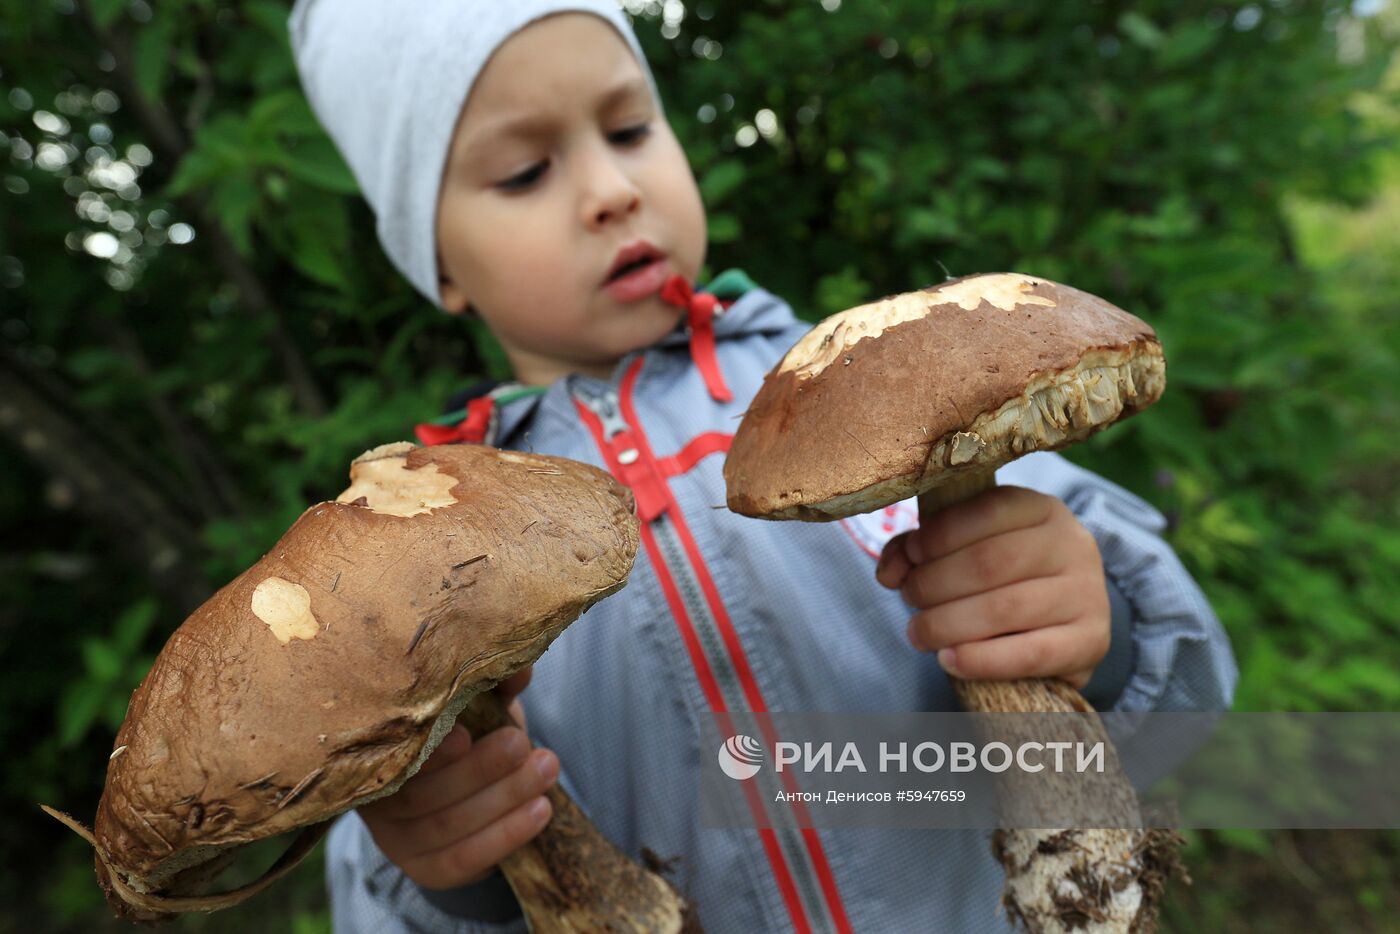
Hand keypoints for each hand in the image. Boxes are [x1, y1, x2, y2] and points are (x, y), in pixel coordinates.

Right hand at [358, 666, 559, 888]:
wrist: (471, 788)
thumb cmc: (470, 731)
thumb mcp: (479, 704)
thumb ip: (493, 685)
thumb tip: (520, 665)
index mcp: (378, 750)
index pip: (392, 756)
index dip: (429, 751)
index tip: (466, 734)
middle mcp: (376, 800)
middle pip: (422, 795)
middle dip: (479, 770)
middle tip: (521, 744)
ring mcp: (396, 841)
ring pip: (446, 827)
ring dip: (503, 799)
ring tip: (546, 768)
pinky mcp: (426, 869)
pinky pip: (462, 861)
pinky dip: (505, 836)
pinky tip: (541, 810)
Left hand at [875, 486, 1109, 689]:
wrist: (1066, 624)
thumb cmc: (1006, 578)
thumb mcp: (968, 547)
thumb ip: (920, 550)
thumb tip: (888, 570)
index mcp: (1042, 509)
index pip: (987, 510)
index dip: (938, 535)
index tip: (909, 557)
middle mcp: (1072, 545)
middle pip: (990, 562)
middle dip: (935, 583)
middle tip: (909, 598)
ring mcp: (1087, 594)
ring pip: (1004, 609)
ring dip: (947, 624)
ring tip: (919, 632)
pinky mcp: (1090, 642)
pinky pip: (1029, 654)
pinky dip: (980, 660)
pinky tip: (949, 660)